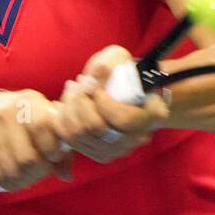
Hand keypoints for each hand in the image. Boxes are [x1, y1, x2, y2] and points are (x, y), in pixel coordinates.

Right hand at [0, 89, 73, 191]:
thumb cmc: (22, 120)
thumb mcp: (42, 120)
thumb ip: (60, 145)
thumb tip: (67, 176)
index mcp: (28, 101)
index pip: (42, 127)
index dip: (52, 148)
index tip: (54, 157)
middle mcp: (5, 111)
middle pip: (27, 157)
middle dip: (39, 171)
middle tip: (43, 171)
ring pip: (11, 170)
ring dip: (25, 180)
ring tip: (30, 176)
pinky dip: (10, 183)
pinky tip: (16, 179)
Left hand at [56, 45, 170, 163]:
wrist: (129, 91)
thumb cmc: (125, 72)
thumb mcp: (120, 59)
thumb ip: (109, 64)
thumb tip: (95, 74)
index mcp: (152, 115)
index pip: (121, 118)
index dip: (100, 100)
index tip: (91, 82)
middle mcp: (137, 138)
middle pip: (96, 128)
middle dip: (79, 102)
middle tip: (76, 83)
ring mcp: (119, 150)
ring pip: (80, 136)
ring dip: (68, 110)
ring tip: (70, 90)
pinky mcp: (101, 154)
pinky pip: (72, 142)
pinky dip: (61, 122)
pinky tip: (62, 106)